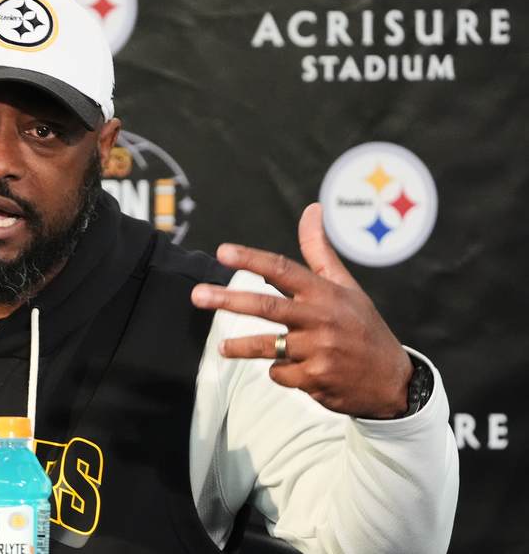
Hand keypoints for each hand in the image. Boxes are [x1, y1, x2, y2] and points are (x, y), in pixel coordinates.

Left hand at [190, 203, 412, 418]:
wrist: (392, 381)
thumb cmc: (362, 326)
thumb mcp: (346, 286)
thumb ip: (319, 251)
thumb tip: (311, 209)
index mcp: (326, 293)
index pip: (283, 269)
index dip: (251, 259)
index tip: (223, 252)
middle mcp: (321, 319)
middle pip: (265, 307)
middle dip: (227, 300)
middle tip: (197, 295)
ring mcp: (318, 350)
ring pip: (267, 345)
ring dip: (240, 347)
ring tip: (222, 347)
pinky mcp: (314, 379)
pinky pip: (280, 373)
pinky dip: (279, 371)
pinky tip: (293, 369)